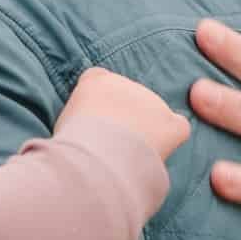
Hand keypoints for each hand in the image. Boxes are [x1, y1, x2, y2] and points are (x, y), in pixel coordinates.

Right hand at [60, 67, 191, 159]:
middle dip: (124, 120)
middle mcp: (126, 83)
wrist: (95, 159)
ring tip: (129, 157)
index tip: (93, 124)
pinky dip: (171, 138)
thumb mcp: (62, 125)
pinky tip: (157, 154)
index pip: (98, 79)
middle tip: (111, 146)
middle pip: (129, 99)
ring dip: (144, 132)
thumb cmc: (71, 148)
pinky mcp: (169, 123)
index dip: (99, 103)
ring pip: (152, 115)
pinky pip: (178, 127)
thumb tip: (80, 133)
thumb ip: (77, 118)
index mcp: (96, 80)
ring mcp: (151, 101)